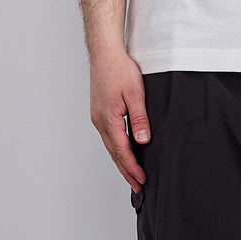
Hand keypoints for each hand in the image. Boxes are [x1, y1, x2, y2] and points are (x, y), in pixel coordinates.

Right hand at [89, 50, 150, 191]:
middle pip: (114, 153)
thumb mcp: (135, 93)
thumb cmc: (119, 69)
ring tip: (133, 174)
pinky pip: (109, 136)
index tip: (142, 180)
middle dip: (126, 171)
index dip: (132, 168)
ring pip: (110, 146)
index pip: (121, 150)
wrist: (105, 53)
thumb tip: (142, 140)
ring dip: (122, 161)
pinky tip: (125, 152)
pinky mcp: (100, 112)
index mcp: (108, 119)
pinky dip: (117, 148)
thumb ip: (139, 118)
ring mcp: (98, 117)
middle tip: (138, 186)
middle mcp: (100, 121)